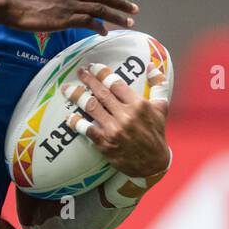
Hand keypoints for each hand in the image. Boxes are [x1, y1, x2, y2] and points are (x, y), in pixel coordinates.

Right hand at [4, 0, 136, 34]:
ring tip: (128, 22)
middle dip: (121, 2)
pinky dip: (98, 26)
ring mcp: (68, 5)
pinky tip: (104, 32)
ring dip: (116, 15)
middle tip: (134, 8)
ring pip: (99, 9)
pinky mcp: (64, 19)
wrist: (8, 2)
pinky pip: (87, 22)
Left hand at [66, 63, 170, 178]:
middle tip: (79, 71)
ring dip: (77, 96)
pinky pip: (86, 129)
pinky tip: (68, 116)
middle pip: (101, 93)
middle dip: (88, 80)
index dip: (102, 73)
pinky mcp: (105, 143)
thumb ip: (158, 84)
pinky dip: (76, 122)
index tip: (93, 67)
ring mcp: (114, 130)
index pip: (116, 83)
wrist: (152, 164)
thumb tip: (151, 65)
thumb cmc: (156, 133)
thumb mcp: (161, 107)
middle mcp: (126, 116)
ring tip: (67, 89)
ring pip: (91, 107)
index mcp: (139, 105)